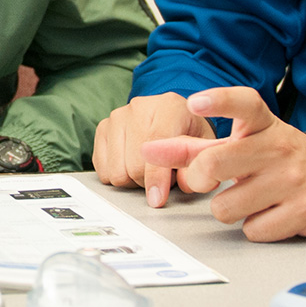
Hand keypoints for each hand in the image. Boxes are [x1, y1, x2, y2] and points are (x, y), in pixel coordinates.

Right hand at [93, 92, 215, 206]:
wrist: (171, 115)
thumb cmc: (188, 131)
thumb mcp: (202, 146)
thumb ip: (197, 164)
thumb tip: (185, 184)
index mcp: (169, 107)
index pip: (155, 146)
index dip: (156, 178)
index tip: (157, 199)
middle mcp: (139, 108)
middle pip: (133, 165)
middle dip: (148, 182)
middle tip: (164, 176)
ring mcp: (117, 117)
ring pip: (116, 171)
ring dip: (132, 180)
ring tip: (148, 169)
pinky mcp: (102, 129)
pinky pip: (103, 171)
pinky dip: (117, 176)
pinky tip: (132, 165)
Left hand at [140, 88, 305, 241]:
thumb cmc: (273, 157)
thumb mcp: (239, 143)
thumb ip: (192, 146)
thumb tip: (149, 148)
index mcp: (262, 124)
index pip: (244, 104)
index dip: (219, 101)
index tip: (196, 102)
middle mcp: (278, 148)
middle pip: (214, 165)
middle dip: (199, 179)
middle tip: (208, 180)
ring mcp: (292, 180)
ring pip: (226, 207)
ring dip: (228, 208)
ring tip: (247, 196)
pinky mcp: (302, 212)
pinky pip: (252, 230)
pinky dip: (253, 226)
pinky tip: (268, 212)